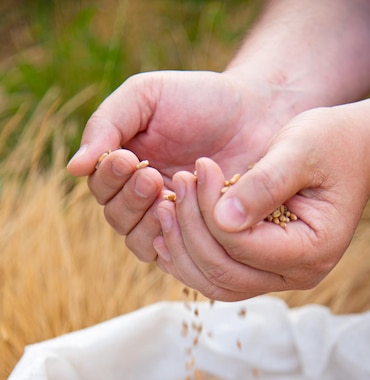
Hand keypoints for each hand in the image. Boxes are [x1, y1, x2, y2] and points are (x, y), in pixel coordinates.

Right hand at [67, 69, 289, 261]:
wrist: (258, 114)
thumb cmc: (202, 100)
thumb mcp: (148, 96)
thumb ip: (108, 124)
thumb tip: (74, 168)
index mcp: (125, 166)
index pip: (99, 186)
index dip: (108, 178)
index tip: (128, 158)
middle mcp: (143, 198)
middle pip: (116, 217)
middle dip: (129, 199)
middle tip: (153, 177)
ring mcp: (169, 220)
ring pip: (138, 240)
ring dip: (147, 221)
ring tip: (169, 194)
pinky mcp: (196, 238)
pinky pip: (171, 256)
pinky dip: (172, 241)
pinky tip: (186, 219)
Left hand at [152, 102, 369, 300]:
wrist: (351, 152)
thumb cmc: (330, 145)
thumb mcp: (300, 151)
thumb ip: (264, 184)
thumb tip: (222, 218)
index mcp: (313, 249)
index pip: (244, 246)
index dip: (211, 211)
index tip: (199, 169)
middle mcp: (297, 274)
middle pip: (225, 273)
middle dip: (190, 230)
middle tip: (177, 185)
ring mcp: (278, 277)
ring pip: (215, 283)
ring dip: (183, 249)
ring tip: (163, 208)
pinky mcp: (261, 269)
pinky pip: (217, 277)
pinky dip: (189, 258)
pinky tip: (168, 231)